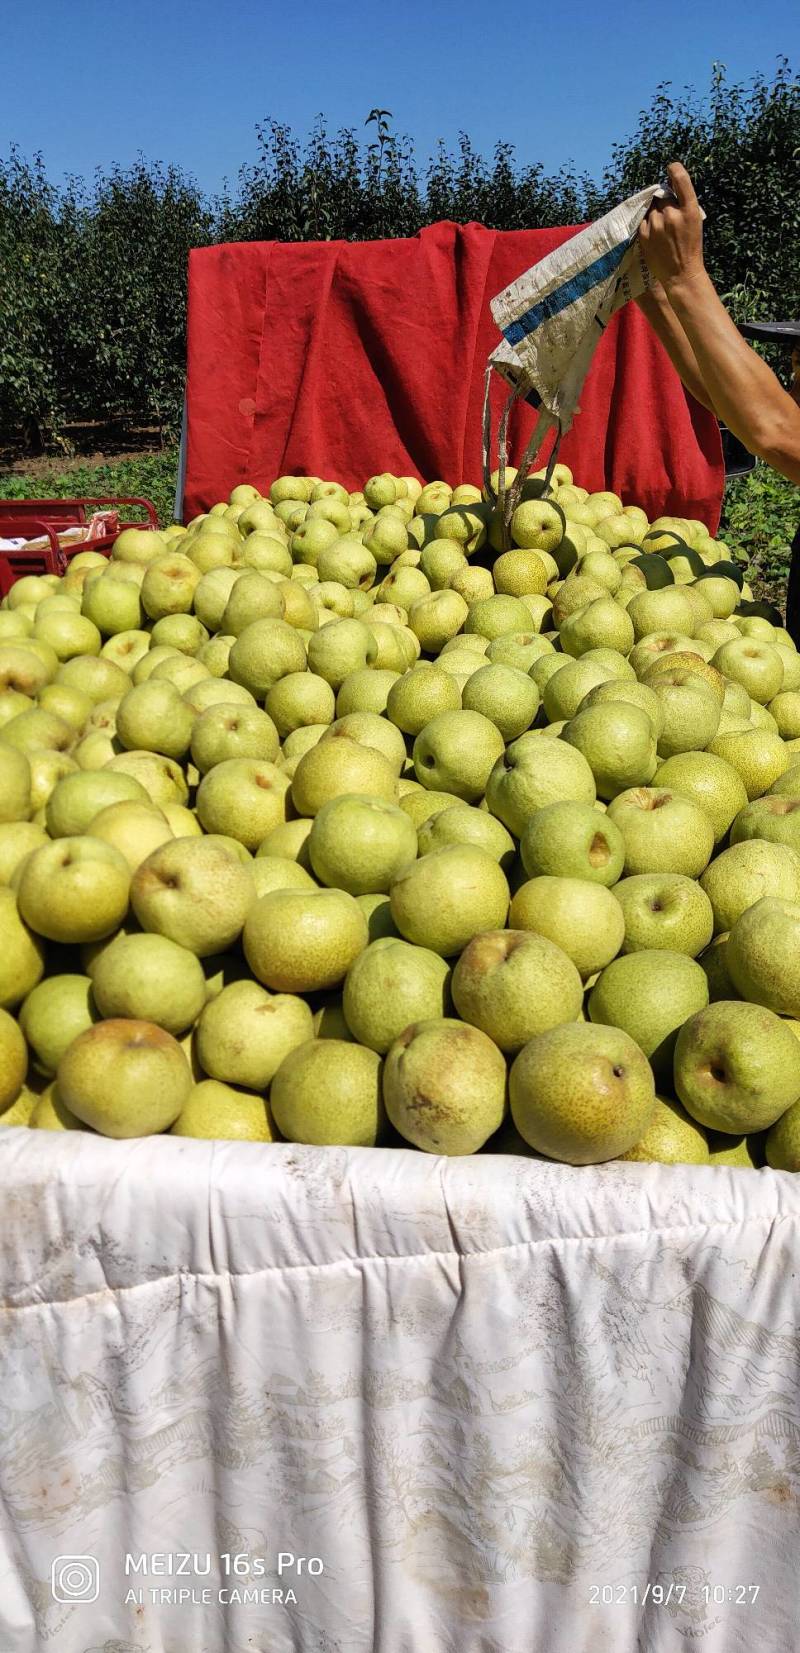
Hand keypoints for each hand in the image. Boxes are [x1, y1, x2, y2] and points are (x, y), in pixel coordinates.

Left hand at [639, 162, 704, 294]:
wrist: (681, 274)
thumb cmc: (690, 247)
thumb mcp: (694, 222)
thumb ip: (683, 205)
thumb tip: (667, 188)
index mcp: (690, 210)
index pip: (681, 179)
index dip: (674, 170)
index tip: (671, 167)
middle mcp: (672, 214)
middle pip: (662, 196)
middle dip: (664, 201)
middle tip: (668, 216)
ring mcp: (656, 225)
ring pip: (651, 208)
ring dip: (654, 212)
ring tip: (662, 228)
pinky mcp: (644, 234)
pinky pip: (642, 219)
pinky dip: (646, 222)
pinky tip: (654, 232)